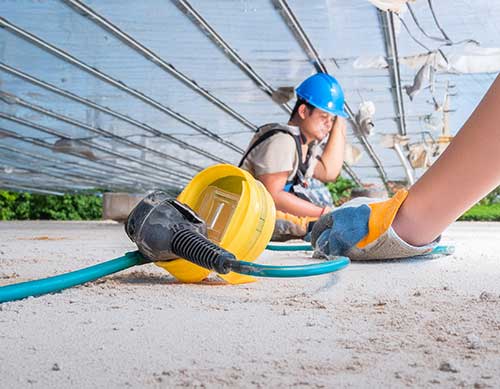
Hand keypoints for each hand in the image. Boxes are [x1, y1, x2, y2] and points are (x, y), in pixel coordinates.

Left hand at [310, 190, 438, 259]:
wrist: (400, 224)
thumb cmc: (382, 212)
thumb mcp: (359, 205)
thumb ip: (345, 213)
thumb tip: (336, 220)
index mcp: (339, 215)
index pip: (321, 225)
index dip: (316, 232)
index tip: (315, 237)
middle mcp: (339, 229)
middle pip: (322, 240)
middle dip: (319, 244)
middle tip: (319, 248)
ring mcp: (347, 243)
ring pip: (329, 251)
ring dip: (327, 253)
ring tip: (329, 255)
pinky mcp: (356, 255)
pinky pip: (342, 258)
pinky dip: (339, 258)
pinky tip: (342, 258)